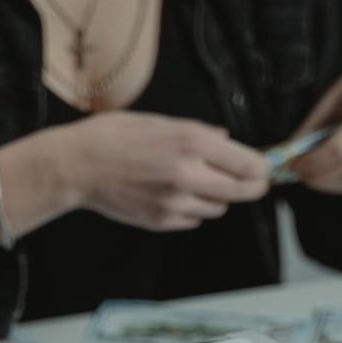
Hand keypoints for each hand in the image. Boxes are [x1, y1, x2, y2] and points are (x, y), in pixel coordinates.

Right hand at [67, 111, 268, 229]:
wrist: (78, 166)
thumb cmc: (114, 136)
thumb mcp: (160, 121)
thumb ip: (199, 132)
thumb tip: (226, 139)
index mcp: (191, 142)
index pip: (247, 163)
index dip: (261, 167)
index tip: (263, 169)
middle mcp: (188, 174)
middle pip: (242, 191)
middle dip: (251, 187)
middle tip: (253, 184)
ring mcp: (175, 202)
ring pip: (219, 208)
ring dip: (218, 198)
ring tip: (200, 183)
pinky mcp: (162, 221)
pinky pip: (194, 219)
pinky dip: (193, 209)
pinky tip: (176, 195)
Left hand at [290, 63, 341, 197]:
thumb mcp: (335, 96)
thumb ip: (313, 127)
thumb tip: (288, 155)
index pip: (341, 148)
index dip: (314, 161)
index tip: (297, 164)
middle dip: (321, 178)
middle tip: (303, 174)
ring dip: (331, 184)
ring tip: (316, 174)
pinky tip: (335, 173)